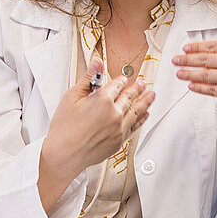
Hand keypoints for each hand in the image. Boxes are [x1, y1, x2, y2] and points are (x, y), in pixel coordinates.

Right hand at [41, 58, 154, 181]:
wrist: (64, 155)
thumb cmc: (64, 128)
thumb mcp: (72, 97)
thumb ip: (88, 78)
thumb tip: (97, 62)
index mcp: (103, 99)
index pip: (117, 85)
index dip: (121, 80)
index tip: (124, 79)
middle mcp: (115, 112)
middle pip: (130, 96)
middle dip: (137, 88)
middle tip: (143, 84)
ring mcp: (119, 127)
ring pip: (137, 110)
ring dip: (145, 101)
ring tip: (152, 95)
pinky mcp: (119, 140)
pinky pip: (135, 126)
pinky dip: (141, 118)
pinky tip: (146, 114)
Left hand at [173, 7, 216, 120]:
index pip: (213, 45)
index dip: (197, 46)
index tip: (186, 47)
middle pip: (205, 59)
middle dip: (187, 59)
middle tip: (176, 59)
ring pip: (205, 74)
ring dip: (189, 73)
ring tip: (179, 72)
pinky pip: (212, 90)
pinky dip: (200, 88)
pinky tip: (192, 86)